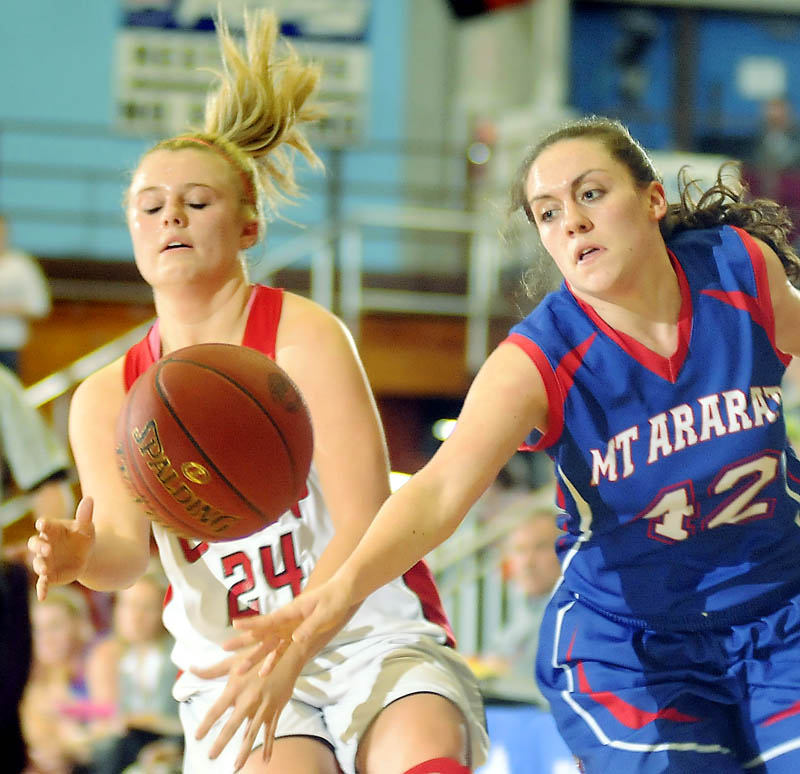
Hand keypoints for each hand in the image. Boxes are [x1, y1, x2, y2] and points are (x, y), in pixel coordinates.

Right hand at [27, 496, 94, 600]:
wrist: (86, 556)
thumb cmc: (83, 537)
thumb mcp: (86, 527)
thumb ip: (85, 515)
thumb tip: (89, 498)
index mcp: (52, 530)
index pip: (44, 525)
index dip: (43, 525)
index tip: (43, 524)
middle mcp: (45, 544)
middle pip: (35, 543)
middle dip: (39, 546)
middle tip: (47, 549)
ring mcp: (45, 560)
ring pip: (38, 562)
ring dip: (39, 565)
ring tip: (44, 569)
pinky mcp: (49, 575)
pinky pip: (42, 583)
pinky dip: (41, 589)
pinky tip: (42, 597)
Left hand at [192, 636, 298, 771]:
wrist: (288, 651)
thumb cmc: (257, 654)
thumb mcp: (234, 660)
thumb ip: (212, 669)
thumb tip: (191, 669)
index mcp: (236, 687)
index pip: (216, 710)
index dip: (206, 724)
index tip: (198, 736)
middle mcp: (249, 699)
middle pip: (232, 725)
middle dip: (221, 742)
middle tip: (211, 756)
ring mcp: (264, 705)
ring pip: (252, 733)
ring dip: (244, 751)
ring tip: (236, 766)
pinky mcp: (276, 708)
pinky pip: (271, 730)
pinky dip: (268, 745)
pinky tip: (266, 759)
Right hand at [241, 580, 354, 668]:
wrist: (341, 594)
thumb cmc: (334, 599)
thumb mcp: (325, 612)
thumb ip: (310, 626)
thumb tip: (295, 640)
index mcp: (291, 611)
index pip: (268, 619)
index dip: (251, 623)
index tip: (234, 624)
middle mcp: (286, 621)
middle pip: (262, 633)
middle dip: (244, 641)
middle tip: (224, 648)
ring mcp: (289, 629)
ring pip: (268, 645)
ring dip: (254, 656)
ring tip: (239, 669)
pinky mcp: (295, 636)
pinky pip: (281, 650)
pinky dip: (272, 661)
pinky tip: (263, 672)